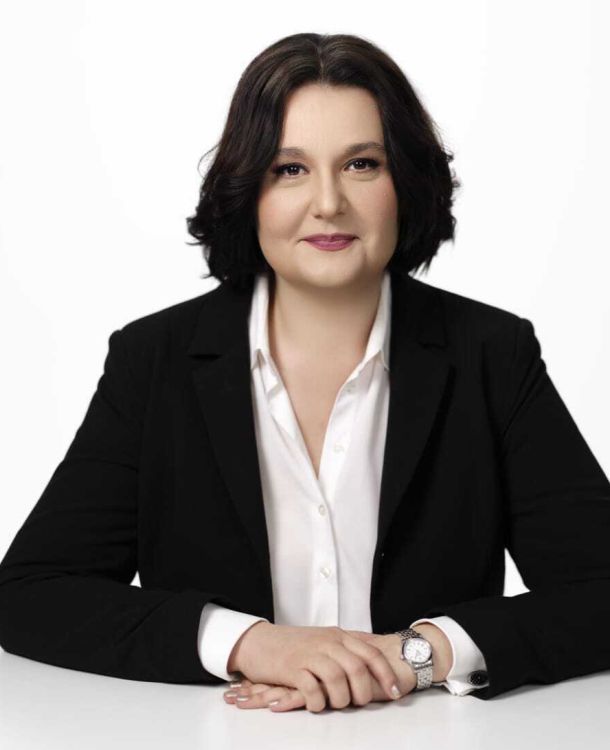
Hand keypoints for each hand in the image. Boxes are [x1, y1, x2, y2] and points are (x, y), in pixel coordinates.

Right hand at [224, 629, 416, 711]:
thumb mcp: (324, 638)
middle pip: (357, 667)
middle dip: (364, 691)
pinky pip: (312, 689)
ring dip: (341, 698)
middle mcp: (327, 642)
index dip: (386, 674)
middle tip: (360, 703)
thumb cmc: (294, 644)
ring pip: (337, 679)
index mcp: (338, 636)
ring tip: (336, 704)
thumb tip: (374, 647)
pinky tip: (316, 705)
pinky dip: (318, 702)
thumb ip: (347, 643)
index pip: (370, 653)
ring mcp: (309, 654)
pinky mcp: (292, 668)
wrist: (258, 642)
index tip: (395, 692)